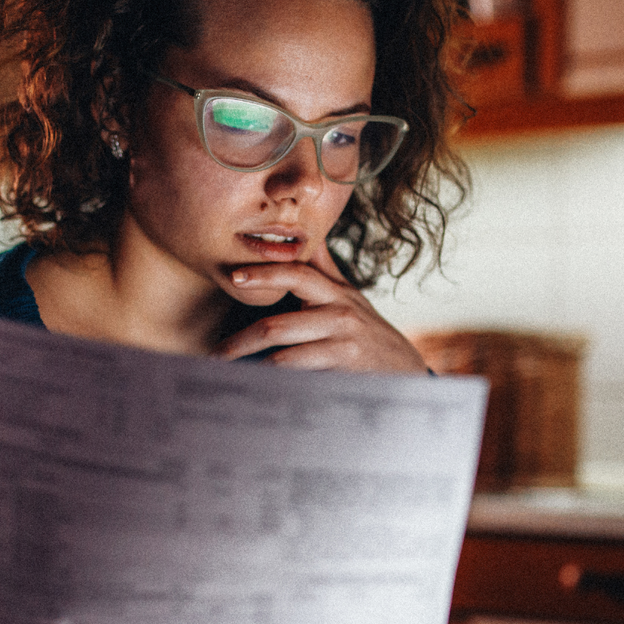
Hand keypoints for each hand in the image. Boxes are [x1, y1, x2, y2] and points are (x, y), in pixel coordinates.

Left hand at [218, 247, 428, 373]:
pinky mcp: (344, 372)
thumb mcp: (351, 298)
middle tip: (216, 352)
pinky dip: (274, 382)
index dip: (264, 274)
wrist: (407, 370)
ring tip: (229, 374)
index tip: (235, 277)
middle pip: (278, 325)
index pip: (296, 275)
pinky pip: (299, 378)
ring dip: (251, 366)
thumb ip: (325, 270)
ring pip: (284, 356)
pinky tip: (258, 387)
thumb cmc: (370, 333)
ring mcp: (343, 345)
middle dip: (239, 341)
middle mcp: (340, 316)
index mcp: (336, 293)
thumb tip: (306, 236)